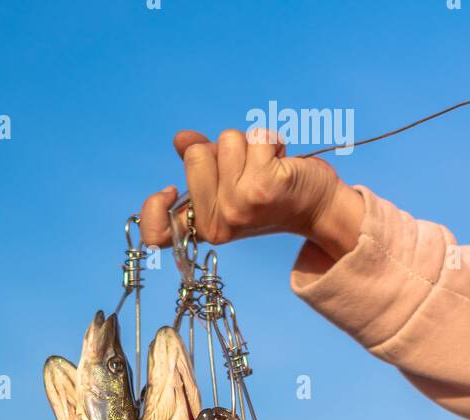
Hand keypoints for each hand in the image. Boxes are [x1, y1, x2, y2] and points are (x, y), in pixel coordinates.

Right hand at [140, 129, 363, 265]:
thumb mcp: (229, 184)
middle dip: (221, 151)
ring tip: (266, 166)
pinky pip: (254, 137)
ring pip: (226, 141)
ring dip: (249, 144)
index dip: (153, 207)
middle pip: (195, 155)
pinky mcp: (263, 187)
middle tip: (246, 171)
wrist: (316, 207)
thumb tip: (181, 139)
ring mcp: (238, 207)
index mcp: (203, 226)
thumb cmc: (271, 192)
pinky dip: (271, 141)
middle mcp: (217, 222)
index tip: (170, 190)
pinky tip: (281, 162)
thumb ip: (202, 164)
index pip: (156, 233)